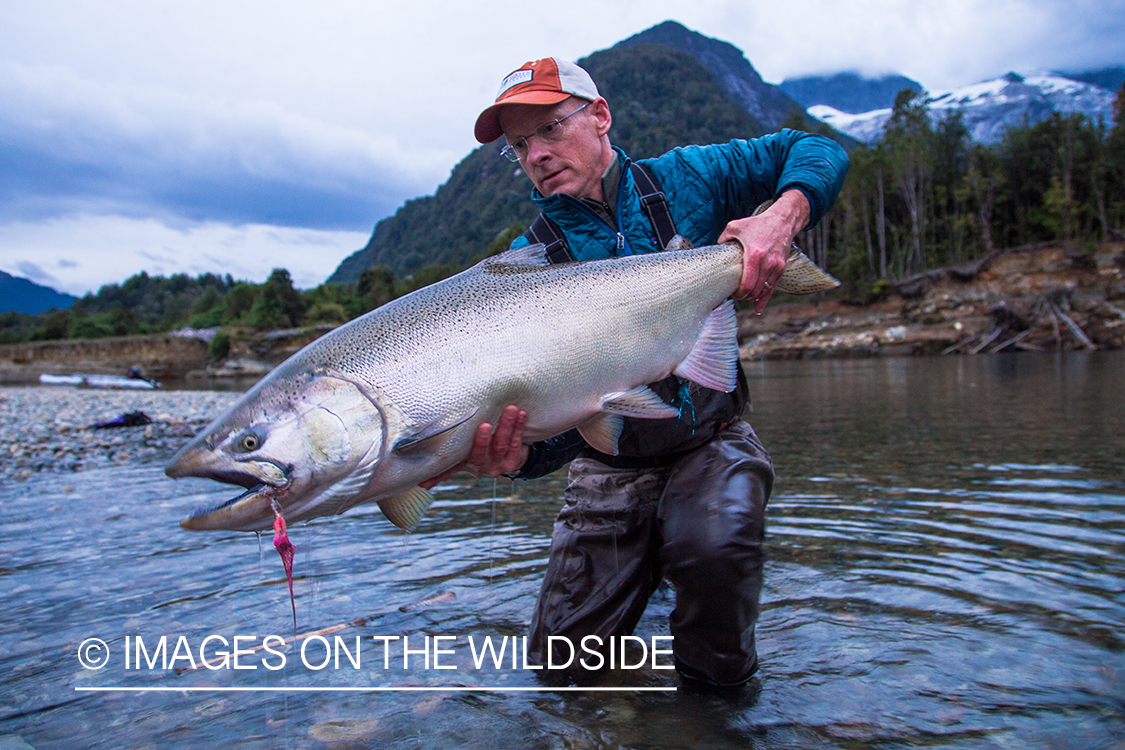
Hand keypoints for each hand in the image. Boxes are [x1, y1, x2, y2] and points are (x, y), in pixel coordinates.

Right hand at [419, 405, 528, 488]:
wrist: (507, 453)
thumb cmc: (478, 446)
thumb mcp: (460, 453)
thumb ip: (444, 458)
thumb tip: (417, 475)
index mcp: (464, 464)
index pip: (451, 466)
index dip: (441, 472)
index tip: (432, 474)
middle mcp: (480, 467)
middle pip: (480, 454)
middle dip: (482, 440)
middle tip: (484, 425)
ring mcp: (498, 465)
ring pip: (501, 445)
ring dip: (506, 426)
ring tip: (510, 409)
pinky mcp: (514, 461)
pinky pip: (517, 443)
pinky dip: (519, 428)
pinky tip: (522, 414)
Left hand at [720, 189, 809, 313]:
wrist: (782, 220)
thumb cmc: (758, 224)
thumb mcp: (735, 226)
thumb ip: (723, 238)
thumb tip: (715, 250)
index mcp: (755, 255)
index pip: (747, 284)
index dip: (739, 293)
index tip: (733, 292)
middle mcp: (767, 263)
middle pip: (755, 291)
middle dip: (745, 296)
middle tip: (737, 294)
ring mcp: (776, 266)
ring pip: (763, 291)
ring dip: (753, 297)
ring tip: (745, 296)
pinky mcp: (781, 268)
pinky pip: (772, 288)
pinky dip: (764, 299)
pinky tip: (758, 307)